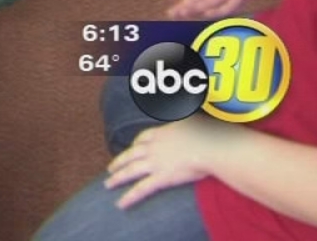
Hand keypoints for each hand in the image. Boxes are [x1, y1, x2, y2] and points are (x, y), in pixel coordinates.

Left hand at [105, 119, 230, 208]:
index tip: (131, 148)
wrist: (209, 146)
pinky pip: (141, 189)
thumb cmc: (206, 133)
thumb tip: (190, 113)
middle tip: (110, 168)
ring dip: (117, 178)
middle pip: (131, 154)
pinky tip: (120, 204)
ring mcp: (155, 162)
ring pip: (130, 170)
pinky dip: (129, 197)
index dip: (135, 144)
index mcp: (161, 133)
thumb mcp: (193, 120)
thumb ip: (187, 118)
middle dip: (119, 161)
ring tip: (107, 185)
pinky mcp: (161, 177)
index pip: (143, 138)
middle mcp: (154, 147)